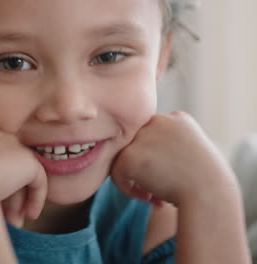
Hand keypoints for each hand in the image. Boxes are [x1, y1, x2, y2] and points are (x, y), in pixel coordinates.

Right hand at [0, 121, 46, 225]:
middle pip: (0, 163)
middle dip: (4, 190)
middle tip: (4, 216)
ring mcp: (8, 142)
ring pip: (17, 172)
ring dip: (17, 199)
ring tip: (13, 221)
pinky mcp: (26, 158)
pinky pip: (37, 178)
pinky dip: (36, 198)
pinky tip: (30, 215)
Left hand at [111, 111, 237, 206]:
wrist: (210, 195)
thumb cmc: (206, 184)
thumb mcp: (191, 156)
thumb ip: (167, 150)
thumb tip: (140, 160)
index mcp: (177, 119)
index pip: (153, 136)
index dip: (156, 159)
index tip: (168, 177)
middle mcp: (158, 121)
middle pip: (136, 144)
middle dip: (144, 169)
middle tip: (157, 190)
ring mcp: (143, 136)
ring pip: (123, 157)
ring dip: (134, 178)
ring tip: (152, 195)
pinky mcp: (130, 154)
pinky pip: (116, 172)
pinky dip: (127, 188)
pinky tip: (148, 197)